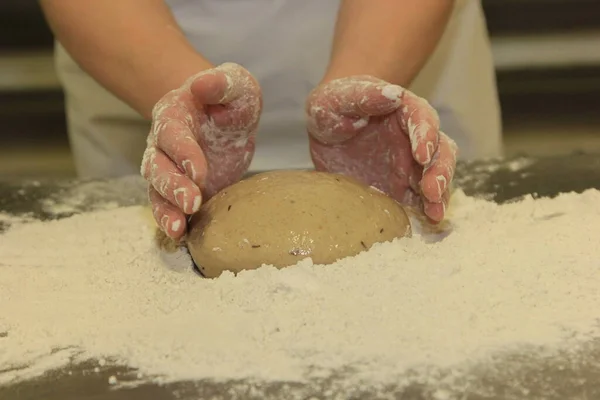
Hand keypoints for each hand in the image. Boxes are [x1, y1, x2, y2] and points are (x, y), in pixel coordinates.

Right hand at [141, 63, 261, 238]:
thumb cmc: (230, 99)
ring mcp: (168, 169)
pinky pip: (167, 206)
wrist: (224, 115)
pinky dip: (171, 221)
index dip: (183, 153)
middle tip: (192, 203)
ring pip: (156, 191)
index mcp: (173, 115)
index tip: (199, 172)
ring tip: (177, 229)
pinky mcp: (179, 189)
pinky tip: (181, 237)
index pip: (172, 135)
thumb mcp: (235, 85)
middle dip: (172, 186)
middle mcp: (162, 143)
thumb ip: (222, 83)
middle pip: (157, 166)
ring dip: (165, 210)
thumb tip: (202, 85)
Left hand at [306, 76, 456, 221]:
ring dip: (439, 194)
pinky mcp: (401, 186)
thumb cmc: (332, 106)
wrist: (325, 130)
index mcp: (403, 110)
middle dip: (439, 170)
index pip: (422, 118)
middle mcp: (414, 137)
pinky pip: (419, 198)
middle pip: (439, 150)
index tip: (422, 153)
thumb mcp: (337, 98)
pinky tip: (428, 222)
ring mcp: (410, 164)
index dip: (426, 135)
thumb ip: (364, 96)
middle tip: (432, 190)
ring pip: (435, 177)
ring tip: (435, 213)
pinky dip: (426, 210)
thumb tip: (394, 94)